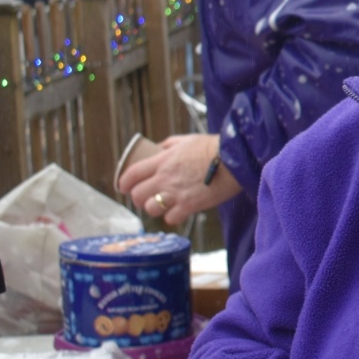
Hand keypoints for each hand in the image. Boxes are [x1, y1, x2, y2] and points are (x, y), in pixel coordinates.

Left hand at [117, 133, 241, 225]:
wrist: (235, 160)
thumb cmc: (214, 148)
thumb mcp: (187, 140)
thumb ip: (169, 144)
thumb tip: (159, 147)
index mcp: (162, 160)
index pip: (131, 174)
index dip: (123, 183)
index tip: (124, 187)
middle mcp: (164, 178)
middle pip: (137, 195)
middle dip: (139, 198)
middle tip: (147, 197)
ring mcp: (176, 193)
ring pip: (151, 209)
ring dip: (156, 208)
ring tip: (165, 205)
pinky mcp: (189, 206)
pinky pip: (171, 219)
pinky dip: (173, 217)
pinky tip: (180, 211)